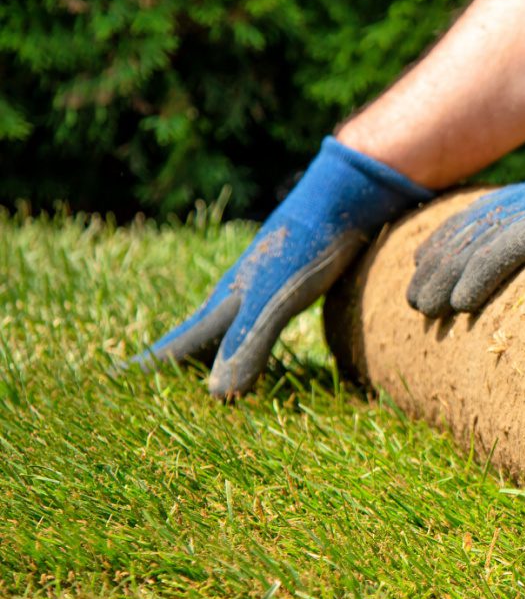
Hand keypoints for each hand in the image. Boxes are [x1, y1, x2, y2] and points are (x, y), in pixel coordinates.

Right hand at [130, 137, 431, 397]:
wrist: (339, 200)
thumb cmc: (304, 249)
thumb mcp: (275, 302)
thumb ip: (248, 345)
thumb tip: (217, 397)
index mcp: (221, 306)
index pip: (174, 346)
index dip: (146, 369)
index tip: (110, 386)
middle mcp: (232, 299)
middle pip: (190, 340)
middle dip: (165, 367)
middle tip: (135, 388)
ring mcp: (257, 290)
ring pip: (219, 331)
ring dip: (201, 356)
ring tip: (187, 375)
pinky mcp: (284, 287)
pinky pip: (250, 323)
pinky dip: (238, 342)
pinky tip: (246, 344)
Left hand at [406, 115, 524, 316]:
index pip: (488, 218)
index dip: (451, 243)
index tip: (426, 271)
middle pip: (476, 229)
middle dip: (439, 264)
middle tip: (414, 301)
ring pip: (484, 241)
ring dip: (449, 277)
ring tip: (424, 309)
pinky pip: (512, 249)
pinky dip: (481, 274)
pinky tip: (461, 302)